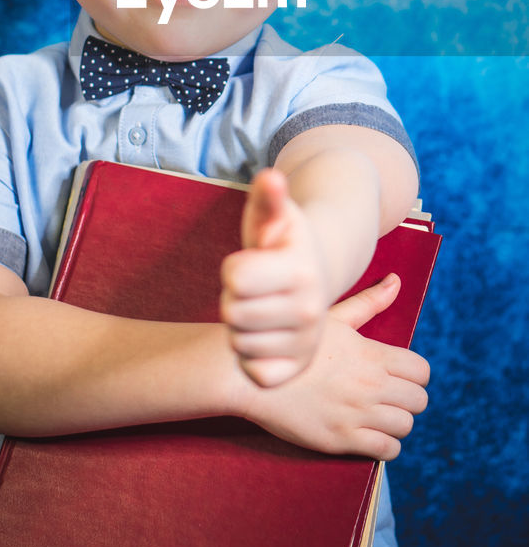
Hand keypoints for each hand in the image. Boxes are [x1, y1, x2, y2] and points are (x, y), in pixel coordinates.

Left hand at [220, 168, 328, 385]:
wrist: (313, 279)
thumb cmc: (280, 243)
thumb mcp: (273, 215)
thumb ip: (269, 196)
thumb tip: (271, 177)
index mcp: (301, 270)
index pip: (235, 278)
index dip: (233, 269)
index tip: (250, 264)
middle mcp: (310, 311)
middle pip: (231, 312)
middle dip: (233, 298)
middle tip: (254, 290)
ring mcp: (306, 344)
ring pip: (237, 342)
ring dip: (240, 327)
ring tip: (259, 309)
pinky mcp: (294, 370)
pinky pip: (250, 369)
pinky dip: (248, 355)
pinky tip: (262, 335)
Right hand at [235, 274, 430, 459]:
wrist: (248, 373)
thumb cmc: (291, 341)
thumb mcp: (332, 317)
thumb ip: (368, 303)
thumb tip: (395, 281)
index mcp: (370, 353)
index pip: (421, 370)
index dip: (414, 374)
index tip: (398, 375)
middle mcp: (369, 385)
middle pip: (419, 400)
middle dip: (407, 397)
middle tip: (388, 395)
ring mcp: (356, 414)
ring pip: (405, 426)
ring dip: (395, 421)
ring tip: (376, 414)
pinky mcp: (341, 439)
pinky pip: (387, 450)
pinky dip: (385, 444)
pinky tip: (368, 432)